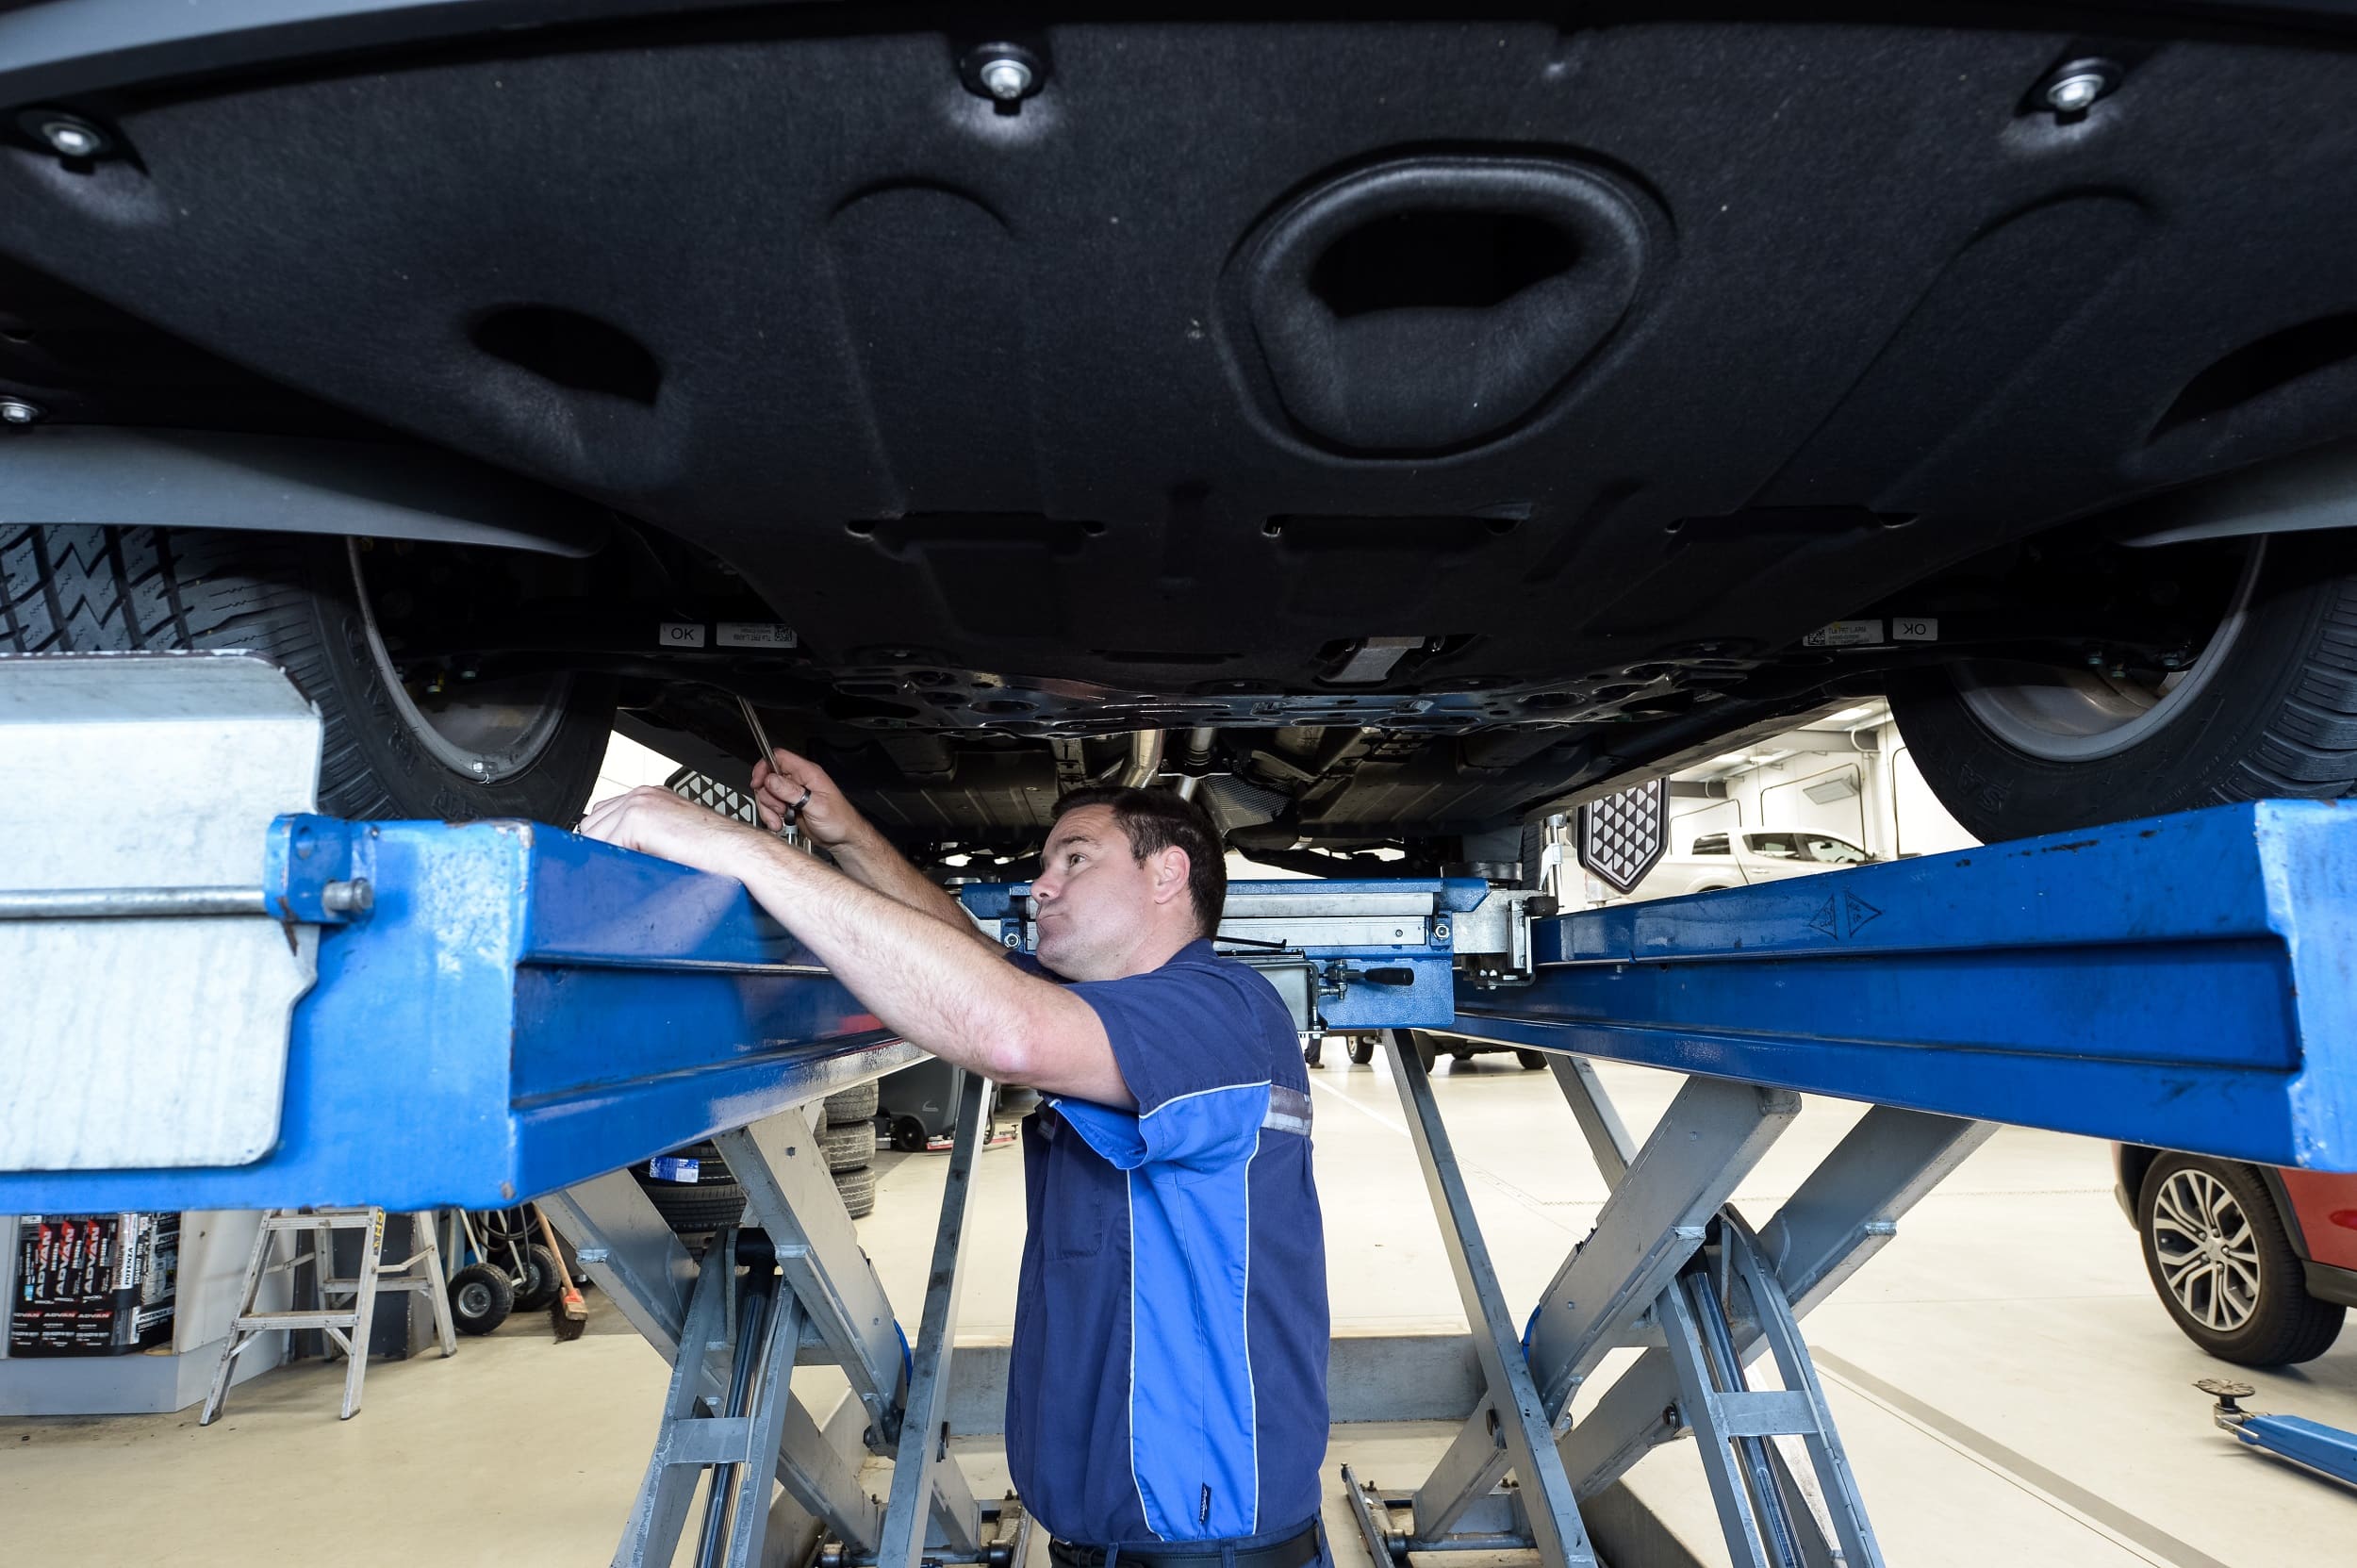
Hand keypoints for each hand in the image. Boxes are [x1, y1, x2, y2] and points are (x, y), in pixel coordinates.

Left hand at [576, 786, 768, 877]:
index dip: (603, 840)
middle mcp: (642, 795)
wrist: (736, 852)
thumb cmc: (714, 851)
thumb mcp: (673, 836)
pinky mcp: (638, 820)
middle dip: (601, 847)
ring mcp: (639, 804)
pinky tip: (632, 868)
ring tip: (626, 870)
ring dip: (605, 854)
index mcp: (650, 796)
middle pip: (592, 823)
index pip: (603, 815)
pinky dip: (612, 861)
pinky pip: (604, 845)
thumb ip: (645, 836)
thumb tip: (621, 853)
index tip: (611, 858)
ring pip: (594, 834)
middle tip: (617, 868)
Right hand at [751, 747, 866, 850]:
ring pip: (767, 793)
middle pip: (768, 777)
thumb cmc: (840, 820)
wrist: (842, 838)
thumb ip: (792, 792)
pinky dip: (770, 816)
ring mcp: (792, 793)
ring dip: (768, 809)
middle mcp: (799, 780)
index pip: (779, 758)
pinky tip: (780, 823)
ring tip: (780, 819)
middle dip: (768, 796)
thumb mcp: (816, 805)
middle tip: (779, 808)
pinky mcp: (789, 806)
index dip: (765, 767)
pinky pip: (770, 807)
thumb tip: (771, 779)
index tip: (758, 782)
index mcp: (808, 773)